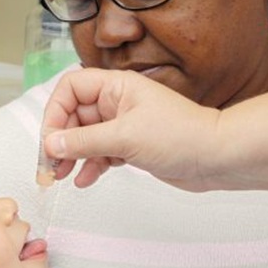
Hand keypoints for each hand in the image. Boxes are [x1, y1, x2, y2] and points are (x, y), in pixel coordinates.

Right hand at [39, 68, 217, 187]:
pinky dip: (90, 165)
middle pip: (74, 114)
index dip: (56, 111)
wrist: (216, 158)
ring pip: (85, 136)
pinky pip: (101, 152)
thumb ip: (84, 141)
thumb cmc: (181, 136)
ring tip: (61, 177)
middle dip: (60, 139)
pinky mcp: (132, 146)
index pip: (72, 88)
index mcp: (116, 86)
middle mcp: (117, 102)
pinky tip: (85, 180)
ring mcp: (124, 125)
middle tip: (50, 165)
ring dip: (71, 156)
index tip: (50, 139)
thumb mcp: (124, 137)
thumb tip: (51, 144)